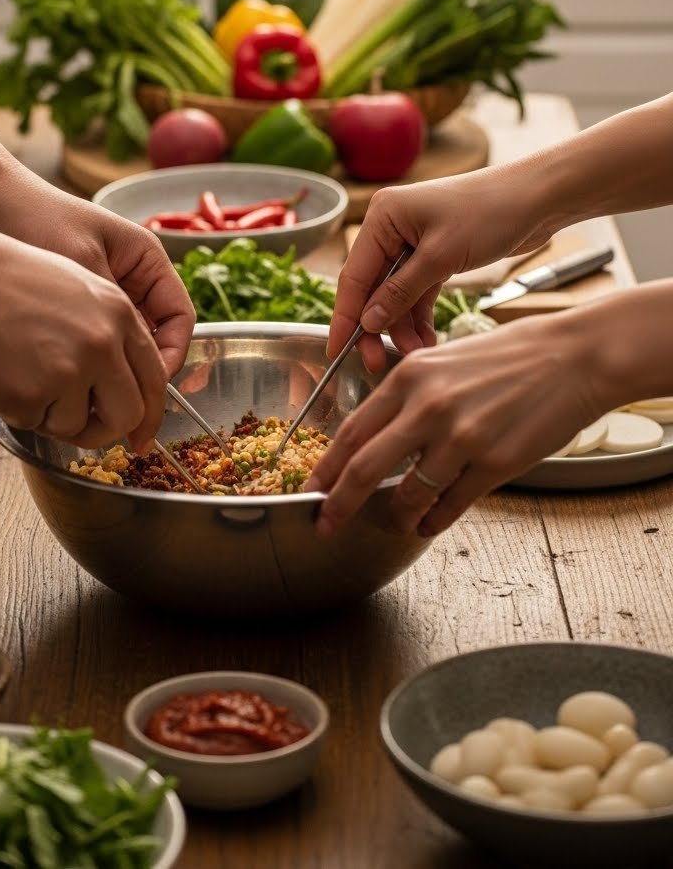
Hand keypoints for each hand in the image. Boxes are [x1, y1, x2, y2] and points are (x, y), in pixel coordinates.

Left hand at [0, 183, 194, 383]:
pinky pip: (96, 344)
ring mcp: (105, 294)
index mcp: (146, 260)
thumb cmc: (34, 220)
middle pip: (156, 337)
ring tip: (95, 399)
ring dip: (115, 372)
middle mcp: (132, 278)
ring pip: (125, 345)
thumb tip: (129, 365)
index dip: (171, 356)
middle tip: (125, 408)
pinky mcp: (77, 308)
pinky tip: (71, 381)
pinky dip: (90, 364)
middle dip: (144, 374)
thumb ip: (111, 311)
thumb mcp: (81, 265)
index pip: (178, 318)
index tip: (148, 387)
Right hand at [0, 221, 170, 449]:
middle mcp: (102, 343)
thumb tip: (127, 385)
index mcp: (119, 313)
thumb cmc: (6, 279)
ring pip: (78, 425)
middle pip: (129, 413)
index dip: (150, 412)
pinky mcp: (30, 393)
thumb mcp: (79, 289)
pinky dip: (21, 410)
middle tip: (88, 432)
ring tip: (26, 375)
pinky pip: (36, 424)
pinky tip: (4, 374)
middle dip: (109, 430)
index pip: (154, 377)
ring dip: (54, 415)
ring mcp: (68, 370)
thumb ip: (111, 333)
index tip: (143, 433)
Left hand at [308, 309, 602, 538]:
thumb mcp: (442, 359)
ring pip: (408, 494)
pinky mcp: (494, 464)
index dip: (326, 468)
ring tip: (394, 521)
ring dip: (395, 516)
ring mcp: (461, 438)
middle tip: (326, 524)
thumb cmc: (507, 357)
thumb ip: (406, 395)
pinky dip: (432, 521)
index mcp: (409, 377)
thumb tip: (373, 436)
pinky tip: (427, 524)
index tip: (312, 489)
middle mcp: (428, 407)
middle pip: (364, 469)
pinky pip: (450, 507)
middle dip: (338, 505)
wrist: (570, 358)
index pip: (352, 432)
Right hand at [329, 170, 552, 370]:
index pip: (353, 276)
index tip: (337, 351)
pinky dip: (420, 316)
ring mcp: (413, 242)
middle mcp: (392, 227)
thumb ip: (401, 291)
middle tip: (378, 362)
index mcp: (382, 217)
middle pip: (372, 288)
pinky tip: (427, 340)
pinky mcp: (435, 255)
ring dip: (403, 326)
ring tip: (418, 352)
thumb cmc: (490, 213)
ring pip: (395, 295)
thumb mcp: (441, 257)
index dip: (345, 317)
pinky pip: (417, 292)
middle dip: (377, 326)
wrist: (537, 198)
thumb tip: (368, 323)